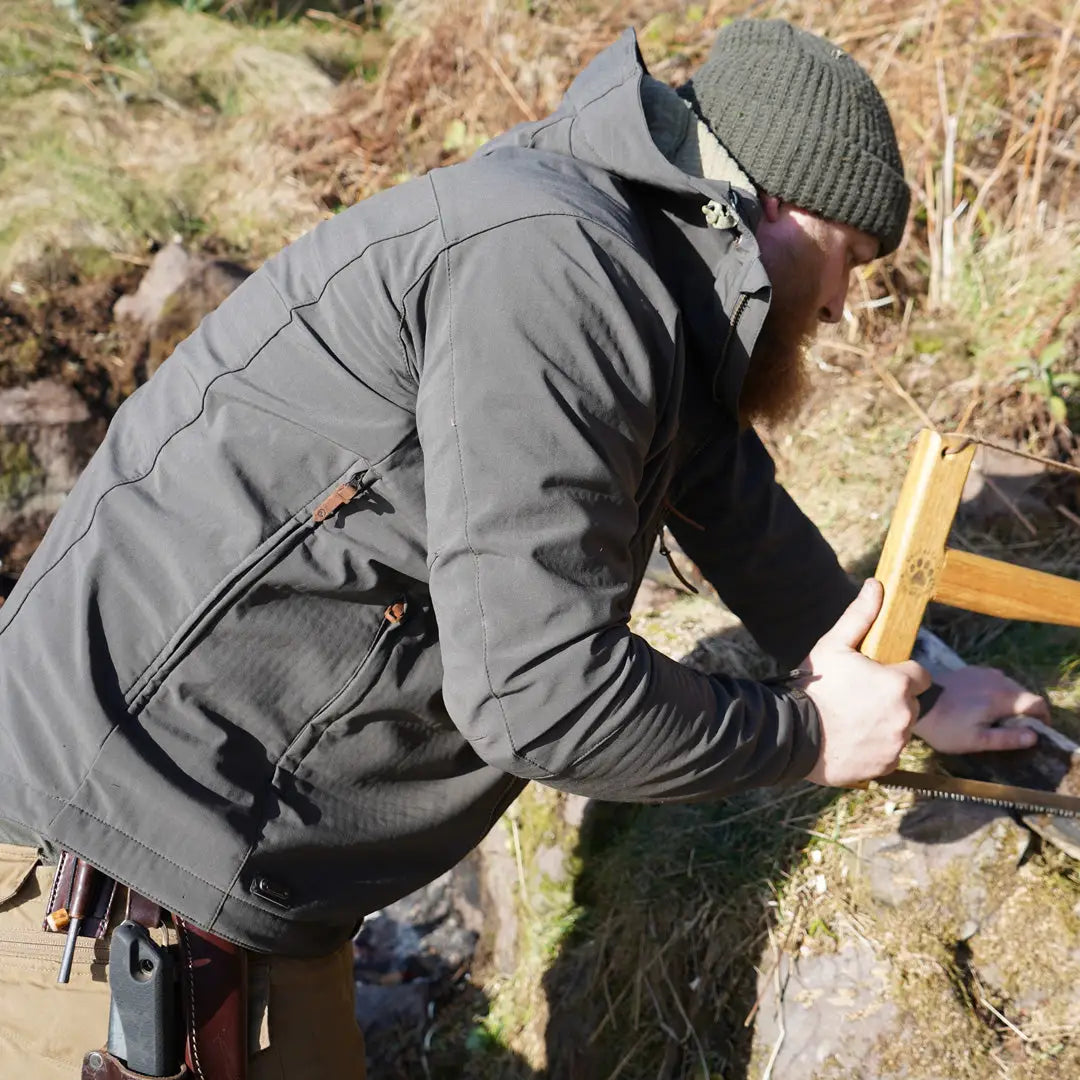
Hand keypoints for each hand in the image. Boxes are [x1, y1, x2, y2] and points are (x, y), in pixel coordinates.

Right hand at [802, 579, 930, 785]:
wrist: (792, 736)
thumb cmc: (814, 687)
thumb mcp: (833, 645)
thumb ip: (860, 616)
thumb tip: (876, 585)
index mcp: (898, 683)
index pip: (919, 675)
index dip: (899, 673)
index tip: (877, 676)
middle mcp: (905, 714)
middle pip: (910, 702)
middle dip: (892, 698)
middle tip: (860, 698)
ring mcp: (897, 743)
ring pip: (901, 728)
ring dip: (885, 723)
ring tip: (853, 720)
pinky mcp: (887, 765)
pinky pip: (890, 753)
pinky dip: (877, 748)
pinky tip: (852, 740)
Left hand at [912, 666, 1049, 753]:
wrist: (914, 701)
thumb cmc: (945, 726)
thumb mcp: (976, 740)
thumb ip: (1007, 738)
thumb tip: (1034, 736)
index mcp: (1002, 698)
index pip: (1036, 702)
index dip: (1043, 717)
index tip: (1039, 730)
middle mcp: (996, 680)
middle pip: (1024, 692)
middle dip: (1027, 709)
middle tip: (1017, 728)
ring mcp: (981, 672)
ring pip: (1008, 684)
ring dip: (1011, 699)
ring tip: (1000, 717)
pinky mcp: (968, 670)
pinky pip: (992, 679)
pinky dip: (996, 690)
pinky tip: (983, 703)